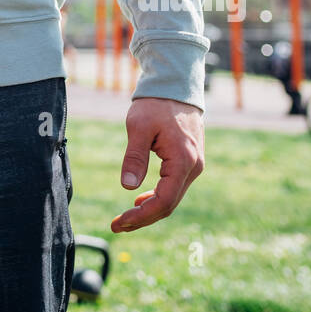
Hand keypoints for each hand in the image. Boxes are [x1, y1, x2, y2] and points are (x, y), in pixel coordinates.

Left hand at [111, 97, 203, 232]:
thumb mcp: (139, 127)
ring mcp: (194, 165)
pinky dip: (157, 196)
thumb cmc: (156, 103)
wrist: (175, 86)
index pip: (164, 201)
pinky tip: (139, 200)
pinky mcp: (189, 161)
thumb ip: (135, 157)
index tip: (119, 222)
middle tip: (116, 225)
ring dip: (149, 209)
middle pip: (168, 205)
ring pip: (172, 198)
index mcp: (183, 161)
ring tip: (125, 217)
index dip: (141, 217)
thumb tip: (128, 187)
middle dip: (142, 218)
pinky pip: (174, 187)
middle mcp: (194, 167)